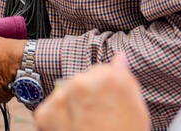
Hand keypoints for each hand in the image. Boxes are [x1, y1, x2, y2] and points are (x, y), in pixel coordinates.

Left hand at [34, 54, 149, 130]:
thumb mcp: (136, 110)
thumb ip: (125, 78)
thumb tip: (120, 57)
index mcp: (109, 78)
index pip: (101, 71)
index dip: (106, 91)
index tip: (110, 108)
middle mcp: (81, 82)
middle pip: (80, 81)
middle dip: (86, 97)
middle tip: (98, 122)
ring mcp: (60, 97)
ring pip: (64, 94)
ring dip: (71, 107)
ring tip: (86, 129)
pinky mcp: (44, 113)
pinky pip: (50, 110)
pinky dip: (57, 121)